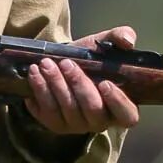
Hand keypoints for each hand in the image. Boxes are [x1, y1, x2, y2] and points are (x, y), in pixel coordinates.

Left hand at [25, 27, 141, 133]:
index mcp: (121, 106)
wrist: (66, 64)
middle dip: (77, 84)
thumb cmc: (92, 58)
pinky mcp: (56, 124)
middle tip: (66, 63)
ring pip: (66, 109)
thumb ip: (121, 37)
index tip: (104, 82)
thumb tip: (127, 41)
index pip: (127, 115)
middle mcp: (101, 121)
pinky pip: (46, 112)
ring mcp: (77, 125)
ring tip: (45, 64)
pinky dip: (39, 92)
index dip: (118, 102)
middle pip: (92, 109)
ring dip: (55, 85)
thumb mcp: (107, 44)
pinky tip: (35, 75)